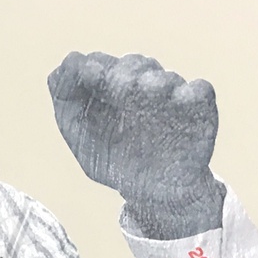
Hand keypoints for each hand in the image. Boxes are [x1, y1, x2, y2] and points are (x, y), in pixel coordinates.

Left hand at [48, 51, 224, 238]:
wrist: (153, 194)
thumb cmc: (116, 161)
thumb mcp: (82, 139)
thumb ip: (66, 105)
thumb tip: (58, 70)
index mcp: (113, 86)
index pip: (101, 63)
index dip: (91, 65)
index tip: (85, 72)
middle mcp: (143, 85)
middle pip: (134, 65)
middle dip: (121, 73)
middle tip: (114, 84)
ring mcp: (172, 96)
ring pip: (164, 77)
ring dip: (153, 82)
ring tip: (145, 89)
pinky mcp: (199, 109)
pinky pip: (199, 91)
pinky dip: (191, 92)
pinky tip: (180, 100)